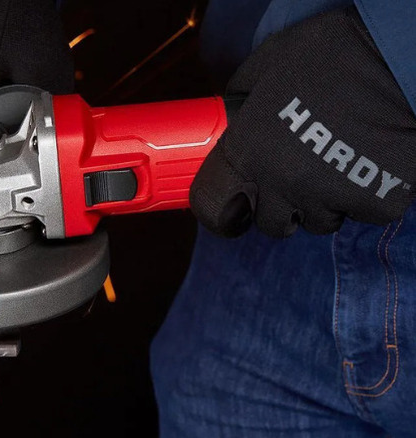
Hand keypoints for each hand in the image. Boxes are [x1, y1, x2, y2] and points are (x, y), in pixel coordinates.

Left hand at [190, 7, 415, 237]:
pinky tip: (369, 160)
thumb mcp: (263, 70)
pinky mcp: (374, 203)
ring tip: (338, 159)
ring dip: (324, 201)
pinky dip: (365, 194)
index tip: (235, 206)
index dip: (222, 211)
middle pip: (271, 223)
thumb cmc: (329, 54)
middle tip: (298, 176)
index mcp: (247, 151)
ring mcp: (328, 197)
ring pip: (317, 221)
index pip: (212, 209)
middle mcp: (281, 182)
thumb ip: (239, 107)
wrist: (401, 56)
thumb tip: (232, 125)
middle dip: (282, 206)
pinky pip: (360, 212)